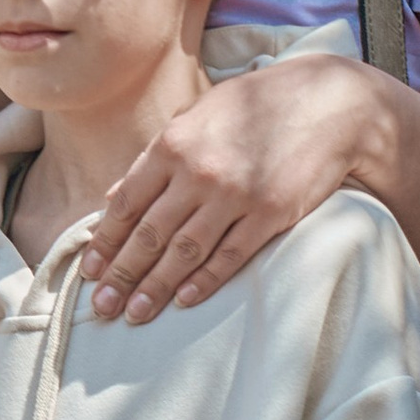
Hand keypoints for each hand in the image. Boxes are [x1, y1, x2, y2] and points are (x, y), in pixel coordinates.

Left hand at [82, 55, 383, 321]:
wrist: (329, 104)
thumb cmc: (258, 106)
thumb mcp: (198, 116)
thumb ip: (154, 156)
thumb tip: (113, 196)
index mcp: (173, 145)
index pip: (127, 203)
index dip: (106, 241)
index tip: (90, 271)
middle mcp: (198, 172)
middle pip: (150, 234)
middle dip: (122, 274)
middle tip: (102, 307)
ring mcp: (235, 195)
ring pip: (184, 252)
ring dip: (156, 288)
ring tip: (134, 315)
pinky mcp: (270, 214)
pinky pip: (230, 255)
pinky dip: (205, 281)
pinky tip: (184, 301)